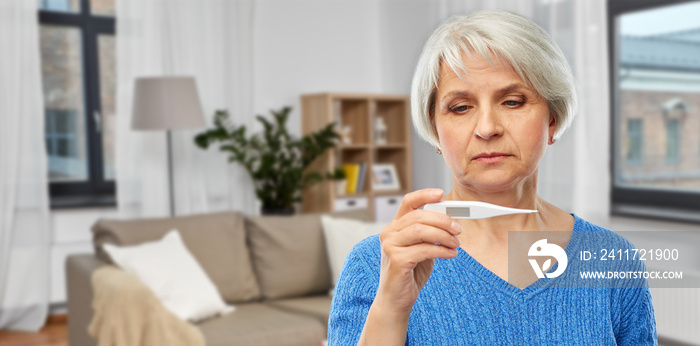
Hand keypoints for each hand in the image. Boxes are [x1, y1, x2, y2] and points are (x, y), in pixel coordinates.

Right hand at [375, 188, 462, 314]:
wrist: (396, 300)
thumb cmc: (410, 273)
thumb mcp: (421, 248)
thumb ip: (430, 234)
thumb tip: (451, 220)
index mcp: (395, 227)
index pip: (408, 202)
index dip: (424, 195)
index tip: (441, 193)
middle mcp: (389, 233)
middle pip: (419, 216)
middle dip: (443, 221)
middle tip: (458, 229)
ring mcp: (390, 246)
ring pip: (421, 231)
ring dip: (444, 236)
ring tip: (456, 244)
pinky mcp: (397, 260)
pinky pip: (424, 249)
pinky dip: (442, 250)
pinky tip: (450, 254)